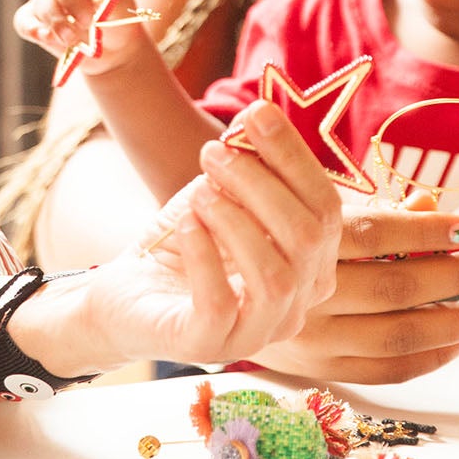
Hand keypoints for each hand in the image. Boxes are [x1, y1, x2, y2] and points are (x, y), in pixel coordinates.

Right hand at [13, 0, 149, 76]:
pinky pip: (23, 20)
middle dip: (72, 1)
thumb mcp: (120, 7)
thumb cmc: (118, 21)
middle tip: (87, 21)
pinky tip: (50, 38)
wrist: (112, 51)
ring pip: (42, 1)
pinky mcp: (33, 21)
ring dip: (57, 20)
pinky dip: (35, 29)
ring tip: (73, 37)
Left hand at [69, 101, 342, 367]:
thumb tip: (259, 118)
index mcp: (312, 262)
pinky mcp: (209, 346)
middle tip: (214, 152)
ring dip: (235, 220)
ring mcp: (258, 331)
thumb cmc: (188, 238)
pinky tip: (186, 225)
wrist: (131, 289)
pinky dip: (204, 255)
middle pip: (307, 238)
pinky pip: (220, 304)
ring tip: (199, 190)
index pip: (327, 207)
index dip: (294, 156)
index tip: (257, 112)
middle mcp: (297, 302)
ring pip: (274, 276)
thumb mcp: (223, 193)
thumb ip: (249, 165)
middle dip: (260, 183)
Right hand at [246, 191, 458, 383]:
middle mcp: (308, 294)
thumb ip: (366, 205)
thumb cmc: (255, 227)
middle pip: (397, 287)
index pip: (377, 234)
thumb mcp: (299, 200)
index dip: (426, 229)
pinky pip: (389, 370)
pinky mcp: (320, 369)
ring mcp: (314, 338)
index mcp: (300, 241)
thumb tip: (426, 200)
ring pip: (401, 335)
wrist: (190, 285)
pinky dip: (434, 355)